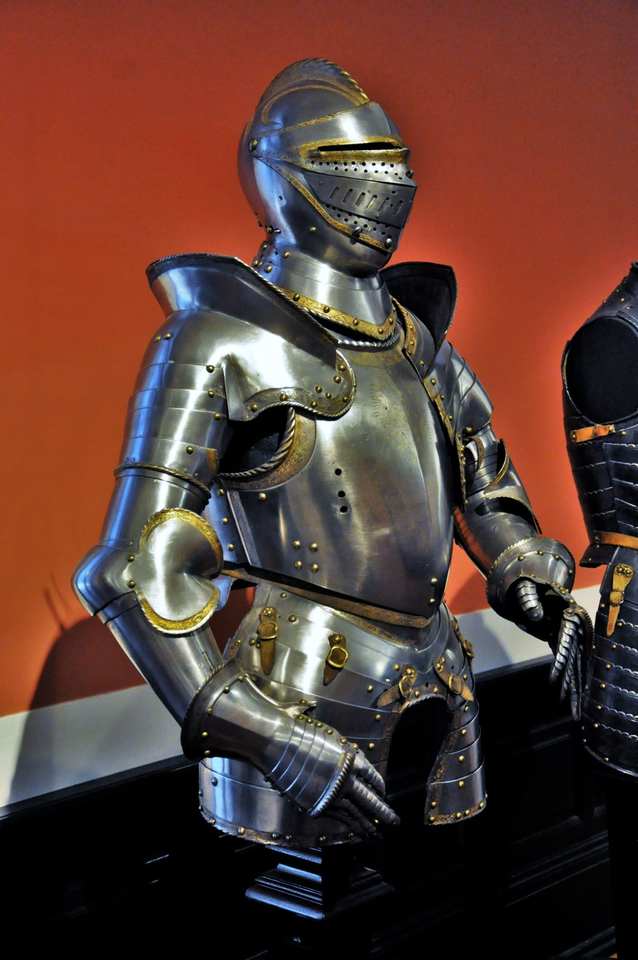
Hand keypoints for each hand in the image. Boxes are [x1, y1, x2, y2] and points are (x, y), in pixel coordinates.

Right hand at [267, 709, 399, 833]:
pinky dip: (348, 825)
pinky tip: (354, 830)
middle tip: (395, 822)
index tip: (383, 792)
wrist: (278, 743)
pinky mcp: (316, 806)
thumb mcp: (331, 736)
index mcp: (352, 760)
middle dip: (383, 813)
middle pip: (370, 800)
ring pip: (355, 814)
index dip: (379, 785)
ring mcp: (331, 795)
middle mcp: (345, 780)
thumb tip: (353, 756)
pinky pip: (338, 817)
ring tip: (376, 833)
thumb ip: (344, 750)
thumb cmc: (301, 733)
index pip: (372, 777)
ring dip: (367, 825)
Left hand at [514, 579, 587, 720]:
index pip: (568, 639)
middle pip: (576, 658)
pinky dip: (567, 679)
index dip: (562, 659)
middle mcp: (574, 627)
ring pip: (573, 664)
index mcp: (569, 613)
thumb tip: (535, 616)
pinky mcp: (560, 641)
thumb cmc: (530, 585)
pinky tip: (566, 696)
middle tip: (573, 706)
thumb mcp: (527, 588)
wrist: (533, 585)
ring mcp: (568, 636)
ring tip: (574, 710)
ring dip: (573, 687)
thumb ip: (530, 600)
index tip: (556, 677)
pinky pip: (566, 662)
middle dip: (574, 683)